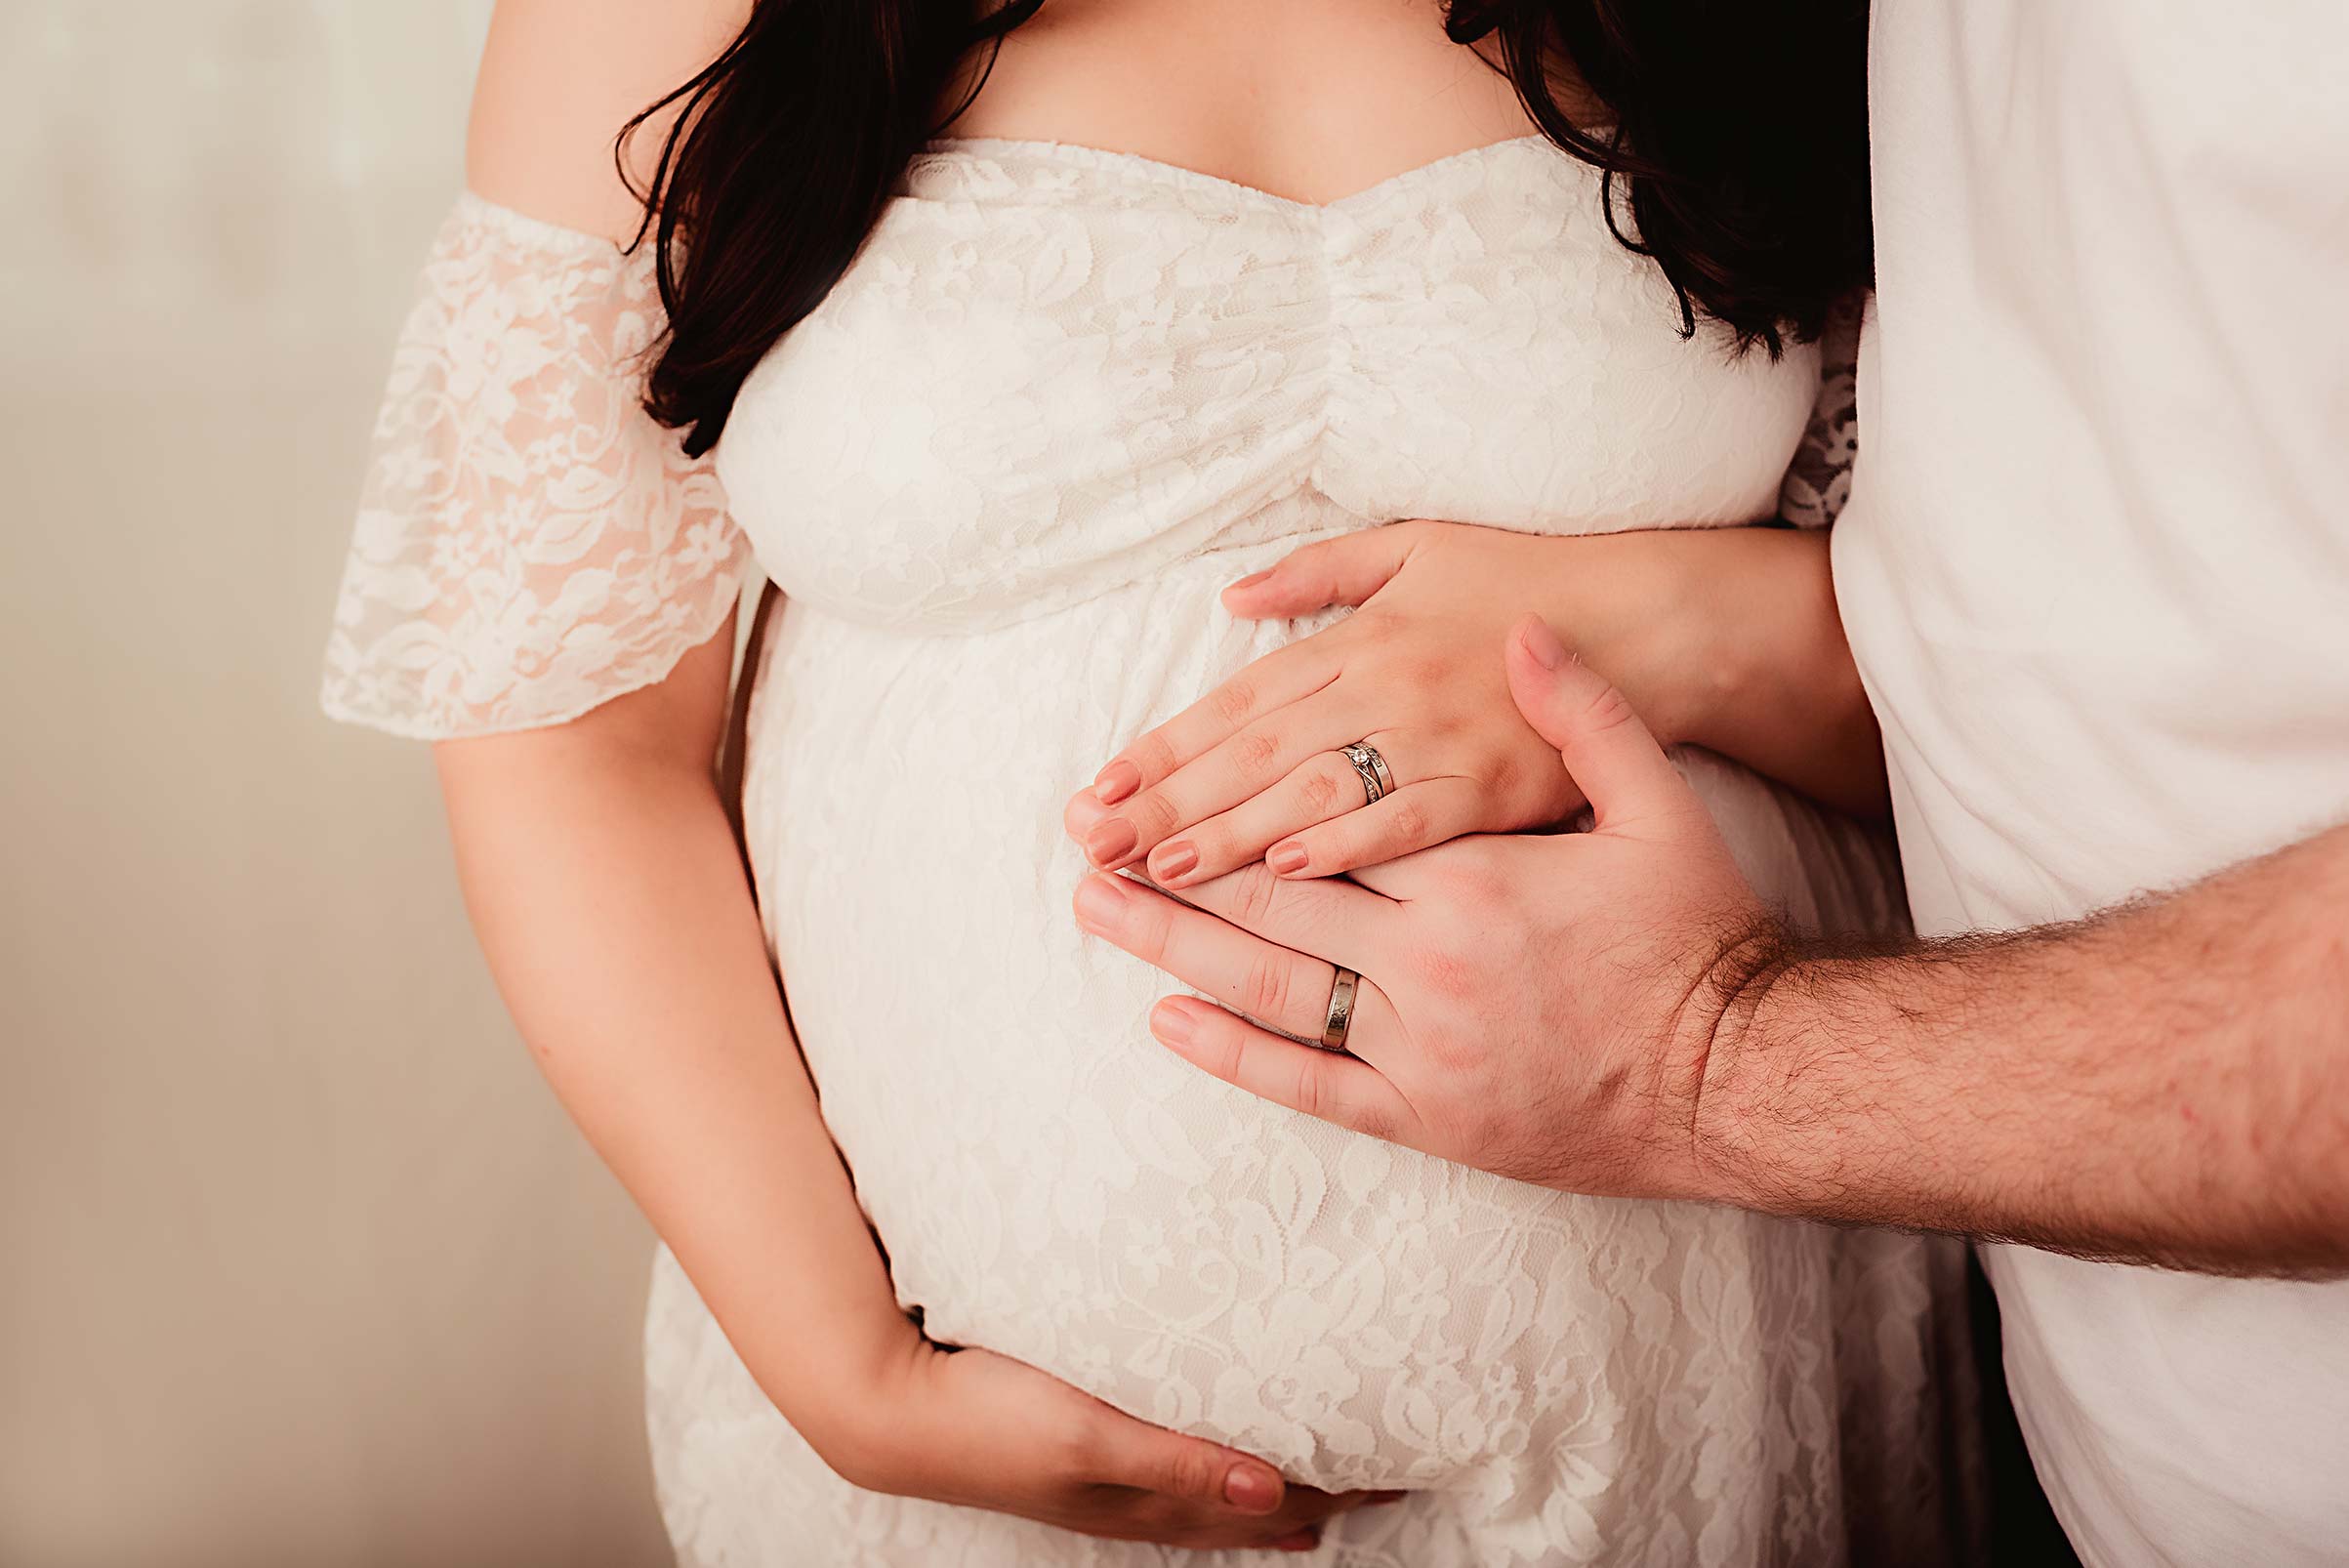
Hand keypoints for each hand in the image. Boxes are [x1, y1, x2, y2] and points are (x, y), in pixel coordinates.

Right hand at [835, 1340, 1391, 1551]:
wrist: (892, 1408)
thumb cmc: (989, 1419)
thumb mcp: (1090, 1438)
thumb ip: (1180, 1463)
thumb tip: (1277, 1491)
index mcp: (1148, 1495)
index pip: (1265, 1499)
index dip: (1334, 1489)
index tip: (1399, 1470)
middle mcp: (1135, 1496)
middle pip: (1249, 1504)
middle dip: (1320, 1491)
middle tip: (1385, 1476)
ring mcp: (1105, 1480)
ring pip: (1211, 1494)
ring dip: (1269, 1488)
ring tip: (1318, 1488)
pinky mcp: (1078, 1452)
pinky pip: (1169, 1472)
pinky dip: (1212, 1471)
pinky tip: (1214, 1457)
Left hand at [1067, 519, 1862, 892]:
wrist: (1657, 623)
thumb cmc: (1533, 584)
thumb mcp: (1421, 546)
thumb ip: (1322, 572)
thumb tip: (1231, 596)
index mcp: (1361, 639)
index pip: (1239, 703)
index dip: (1164, 747)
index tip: (1098, 787)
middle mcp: (1386, 690)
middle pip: (1255, 756)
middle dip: (1168, 803)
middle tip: (1091, 844)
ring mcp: (1438, 741)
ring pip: (1312, 796)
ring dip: (1228, 837)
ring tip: (1153, 874)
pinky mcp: (1494, 791)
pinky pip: (1409, 826)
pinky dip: (1346, 845)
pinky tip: (1283, 872)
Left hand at [1069, 614, 1781, 1200]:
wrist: (1738, 1077)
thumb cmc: (1698, 936)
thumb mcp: (1656, 804)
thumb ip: (1585, 713)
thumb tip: (1527, 632)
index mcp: (1468, 874)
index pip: (1315, 822)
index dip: (1226, 798)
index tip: (1155, 781)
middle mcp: (1426, 961)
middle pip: (1269, 900)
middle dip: (1172, 866)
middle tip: (1090, 841)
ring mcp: (1418, 1046)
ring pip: (1268, 987)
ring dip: (1171, 947)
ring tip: (1097, 909)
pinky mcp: (1425, 1117)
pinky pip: (1309, 1085)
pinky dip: (1231, 1055)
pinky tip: (1166, 1022)